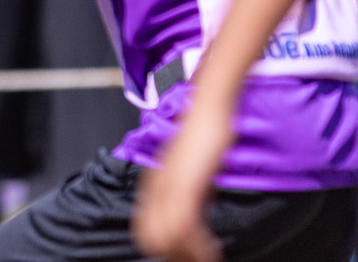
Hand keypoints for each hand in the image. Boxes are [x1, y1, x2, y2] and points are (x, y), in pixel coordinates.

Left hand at [131, 103, 232, 261]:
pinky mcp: (186, 184)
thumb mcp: (192, 170)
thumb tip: (194, 215)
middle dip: (173, 255)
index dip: (163, 249)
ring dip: (188, 255)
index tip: (184, 256)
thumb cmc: (204, 135)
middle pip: (150, 237)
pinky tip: (211, 251)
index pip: (146, 228)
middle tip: (196, 260)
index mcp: (153, 184)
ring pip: (167, 236)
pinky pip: (184, 226)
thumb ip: (189, 192)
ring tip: (206, 259)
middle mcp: (156, 187)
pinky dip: (197, 245)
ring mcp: (169, 186)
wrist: (208, 110)